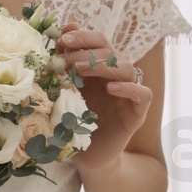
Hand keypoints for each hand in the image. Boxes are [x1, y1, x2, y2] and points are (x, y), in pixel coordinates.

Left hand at [56, 22, 151, 172]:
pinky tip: (111, 89)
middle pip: (109, 49)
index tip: (62, 34)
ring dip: (102, 64)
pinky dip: (129, 88)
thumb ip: (58, 72)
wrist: (87, 157)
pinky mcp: (137, 112)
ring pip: (126, 67)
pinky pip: (143, 94)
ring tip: (79, 69)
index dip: (81, 35)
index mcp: (95, 68)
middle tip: (65, 52)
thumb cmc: (71, 123)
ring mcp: (127, 93)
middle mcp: (113, 76)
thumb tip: (47, 47)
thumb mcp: (60, 94)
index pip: (95, 41)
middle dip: (85, 47)